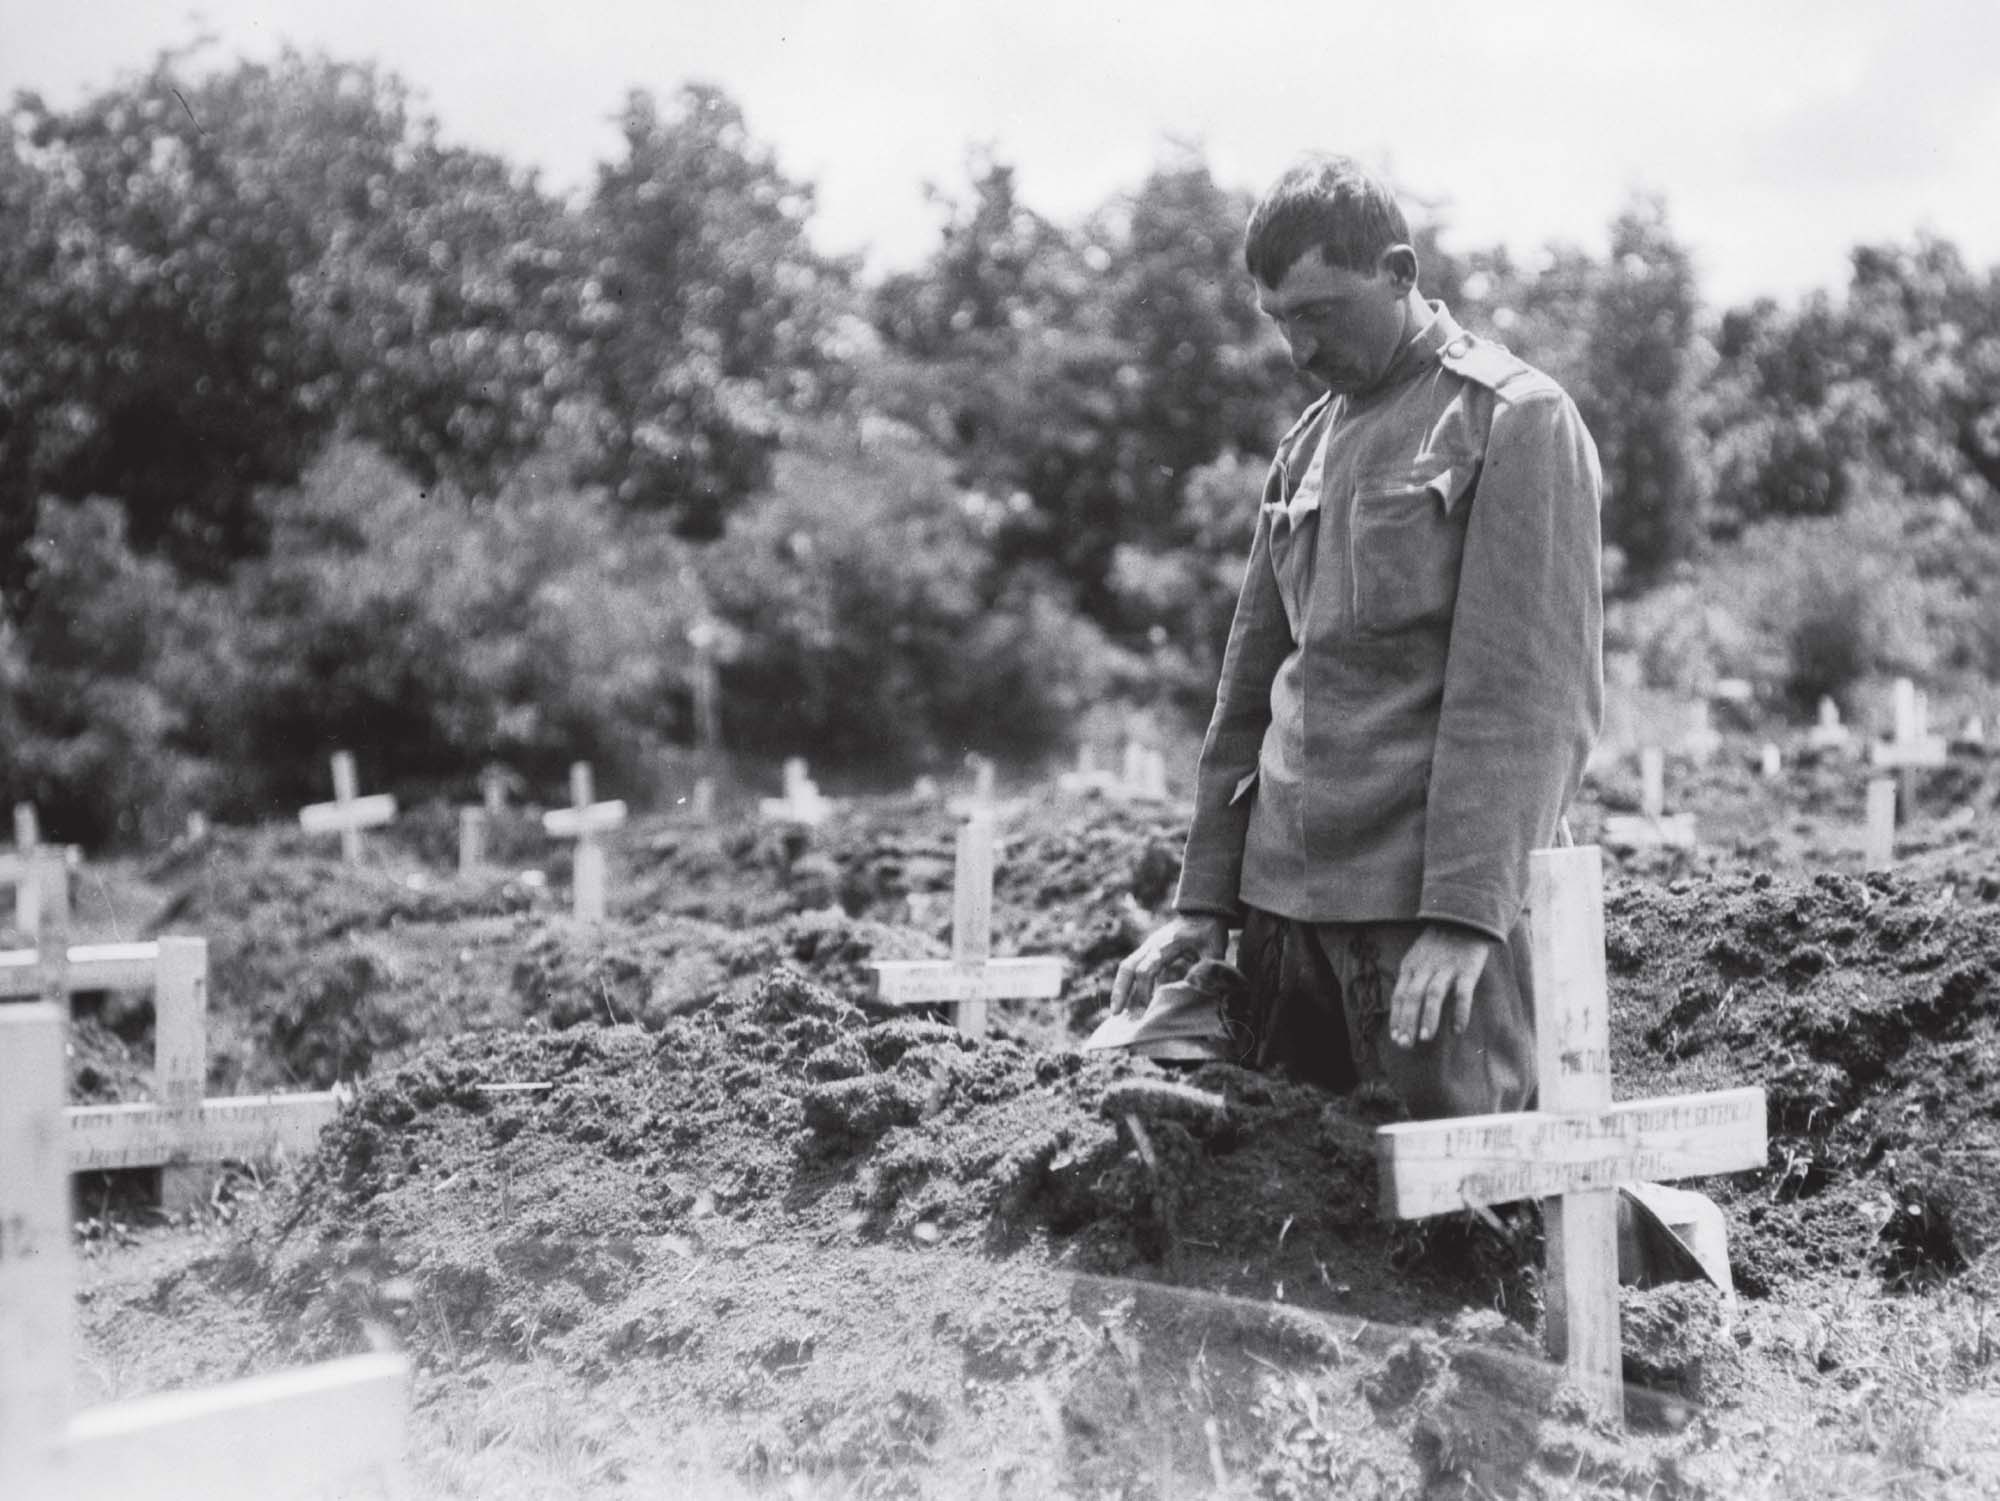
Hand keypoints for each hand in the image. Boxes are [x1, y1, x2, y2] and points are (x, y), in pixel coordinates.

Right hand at [1111, 915, 1227, 1014]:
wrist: (1203, 913)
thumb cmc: (1209, 932)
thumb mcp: (1213, 950)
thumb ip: (1206, 970)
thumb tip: (1196, 992)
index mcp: (1167, 945)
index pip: (1146, 970)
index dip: (1144, 991)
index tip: (1147, 1011)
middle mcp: (1152, 945)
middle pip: (1128, 967)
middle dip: (1120, 990)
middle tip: (1115, 1013)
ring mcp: (1148, 947)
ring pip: (1126, 967)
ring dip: (1119, 989)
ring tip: (1115, 1013)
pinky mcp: (1148, 951)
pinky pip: (1132, 967)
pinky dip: (1126, 984)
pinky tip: (1127, 1003)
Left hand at [1388, 923, 1497, 1047]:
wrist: (1464, 918)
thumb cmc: (1439, 943)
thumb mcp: (1417, 957)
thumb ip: (1410, 979)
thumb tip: (1402, 1009)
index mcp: (1410, 966)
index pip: (1399, 995)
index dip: (1397, 1017)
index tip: (1395, 1038)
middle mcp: (1425, 968)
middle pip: (1412, 997)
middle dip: (1407, 1021)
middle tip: (1405, 1044)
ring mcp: (1446, 969)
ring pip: (1433, 995)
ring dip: (1428, 1017)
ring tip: (1424, 1038)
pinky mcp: (1467, 970)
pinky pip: (1462, 993)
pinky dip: (1460, 1012)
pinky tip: (1457, 1029)